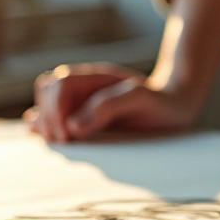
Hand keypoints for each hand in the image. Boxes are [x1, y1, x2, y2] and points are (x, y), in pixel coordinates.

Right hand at [24, 63, 201, 141]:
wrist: (175, 105)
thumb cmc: (160, 100)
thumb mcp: (141, 99)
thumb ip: (109, 107)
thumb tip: (74, 127)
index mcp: (94, 77)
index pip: (60, 85)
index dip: (57, 110)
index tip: (68, 136)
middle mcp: (83, 87)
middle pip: (46, 90)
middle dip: (48, 116)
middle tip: (64, 142)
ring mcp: (81, 100)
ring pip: (45, 102)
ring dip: (44, 122)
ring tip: (57, 142)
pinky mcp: (82, 117)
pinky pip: (54, 118)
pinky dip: (47, 128)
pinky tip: (52, 140)